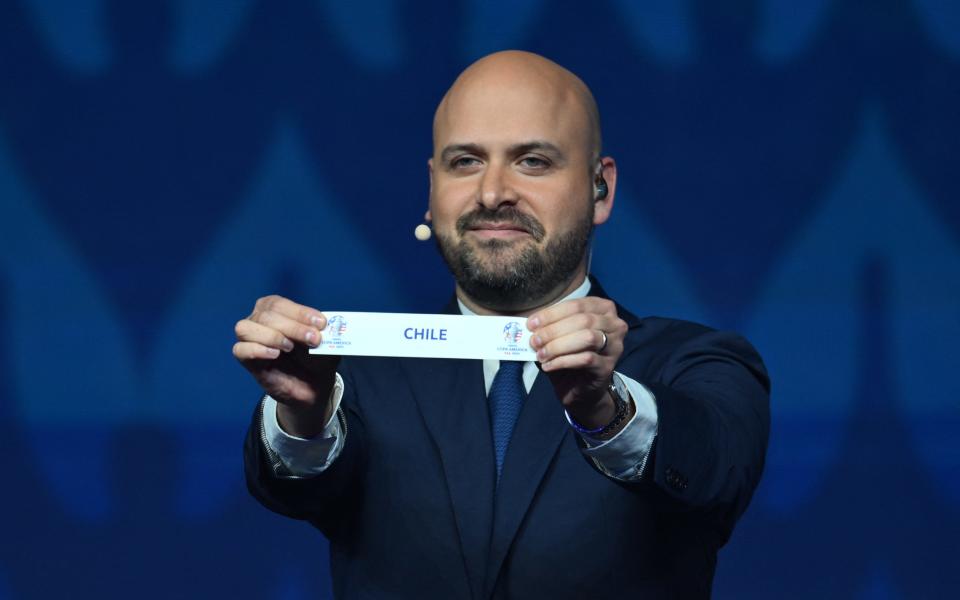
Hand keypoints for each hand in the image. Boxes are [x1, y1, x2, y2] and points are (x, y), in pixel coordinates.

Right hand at [233, 295, 339, 436]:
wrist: (313, 385)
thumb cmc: (316, 357)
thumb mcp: (326, 342)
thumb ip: (325, 332)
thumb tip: (326, 325)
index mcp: (275, 309)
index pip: (279, 303)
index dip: (300, 312)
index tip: (321, 324)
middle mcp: (258, 320)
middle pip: (266, 315)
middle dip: (293, 327)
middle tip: (314, 340)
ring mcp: (250, 339)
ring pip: (246, 328)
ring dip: (272, 336)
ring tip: (290, 347)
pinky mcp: (247, 360)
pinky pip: (240, 350)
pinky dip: (256, 350)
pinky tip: (275, 354)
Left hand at [527, 297, 627, 429]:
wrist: (580, 388)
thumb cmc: (570, 355)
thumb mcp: (559, 335)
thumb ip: (549, 326)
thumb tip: (531, 323)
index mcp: (603, 309)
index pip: (577, 305)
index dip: (552, 313)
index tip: (531, 324)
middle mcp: (615, 325)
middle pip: (583, 320)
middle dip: (554, 330)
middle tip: (534, 341)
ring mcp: (615, 346)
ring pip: (588, 337)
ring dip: (558, 346)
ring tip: (540, 354)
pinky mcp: (608, 366)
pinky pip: (586, 359)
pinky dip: (563, 361)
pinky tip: (548, 366)